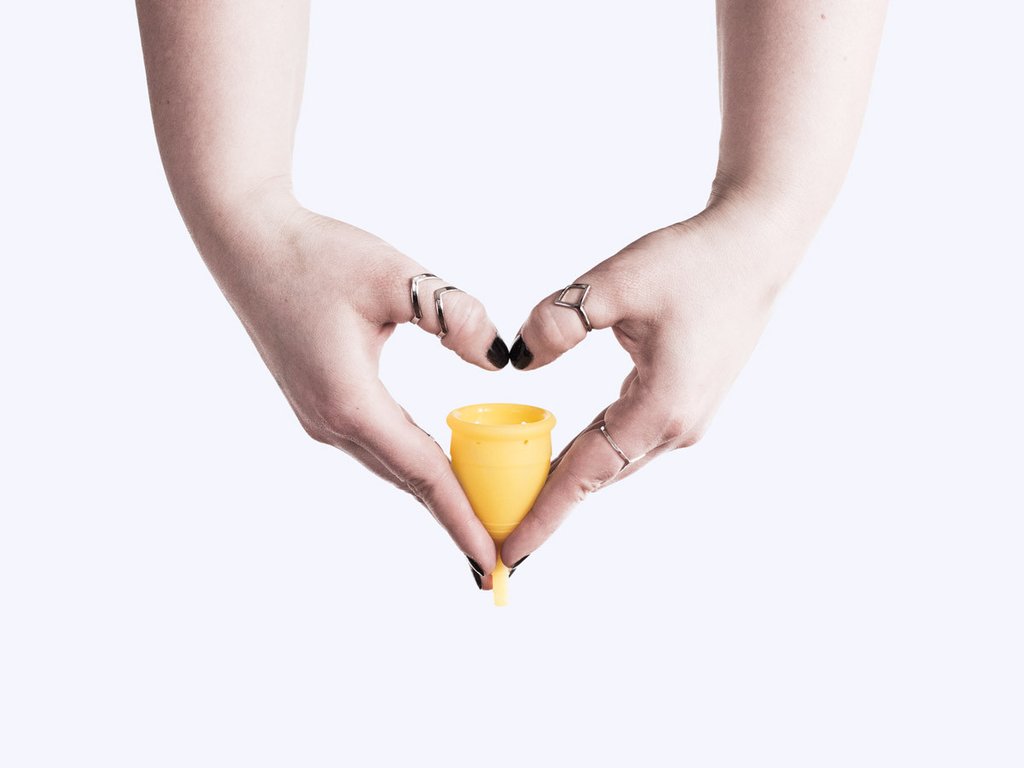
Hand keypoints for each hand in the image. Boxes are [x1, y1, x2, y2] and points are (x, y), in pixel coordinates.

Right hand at [206, 188, 508, 575]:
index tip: (494, 562)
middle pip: (408, 482)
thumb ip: (455, 316)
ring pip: (390, 467)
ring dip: (433, 494)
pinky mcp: (317, 403)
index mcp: (351, 401)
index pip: (424, 473)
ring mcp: (319, 417)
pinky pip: (376, 447)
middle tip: (498, 560)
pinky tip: (435, 470)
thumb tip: (497, 361)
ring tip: (476, 522)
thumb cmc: (317, 254)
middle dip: (455, 519)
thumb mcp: (398, 277)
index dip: (463, 518)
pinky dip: (411, 466)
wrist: (248, 240)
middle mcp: (331, 422)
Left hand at [501, 200, 804, 565]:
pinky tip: (567, 455)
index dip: (543, 513)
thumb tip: (518, 361)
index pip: (586, 474)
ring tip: (523, 498)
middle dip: (549, 505)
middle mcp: (677, 426)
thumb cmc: (692, 260)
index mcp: (660, 407)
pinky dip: (594, 452)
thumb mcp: (614, 282)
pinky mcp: (686, 404)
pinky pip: (629, 440)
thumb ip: (557, 322)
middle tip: (500, 533)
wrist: (754, 246)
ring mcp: (687, 419)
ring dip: (571, 480)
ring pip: (614, 461)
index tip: (511, 552)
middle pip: (599, 478)